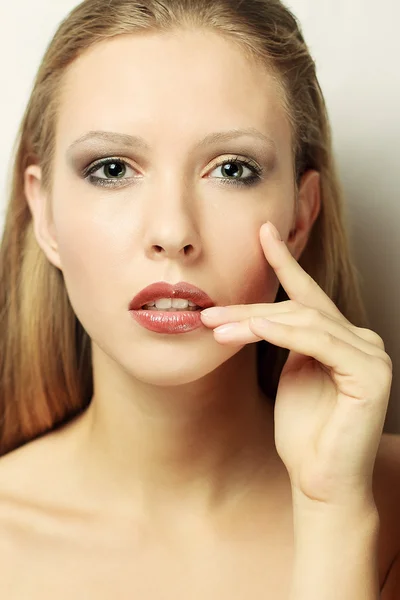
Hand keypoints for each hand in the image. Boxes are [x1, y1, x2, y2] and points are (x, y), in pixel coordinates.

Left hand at [200, 222, 391, 509]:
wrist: (320, 482)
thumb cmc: (303, 433)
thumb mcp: (288, 374)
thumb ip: (286, 342)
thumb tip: (260, 315)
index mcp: (340, 338)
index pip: (309, 294)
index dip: (285, 261)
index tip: (263, 231)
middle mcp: (361, 340)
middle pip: (298, 308)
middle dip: (248, 308)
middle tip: (208, 312)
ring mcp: (371, 354)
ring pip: (304, 320)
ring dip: (254, 321)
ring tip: (215, 327)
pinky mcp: (371, 373)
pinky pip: (319, 341)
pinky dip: (282, 333)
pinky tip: (252, 329)